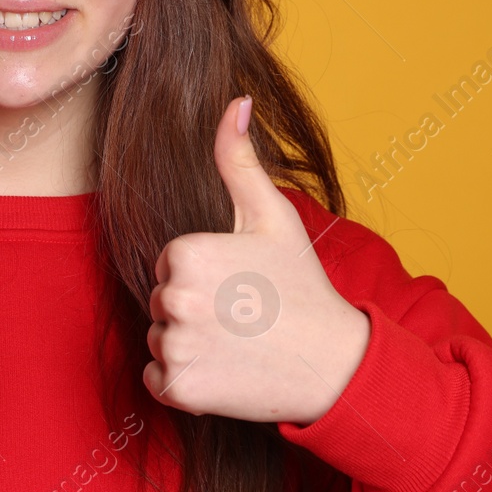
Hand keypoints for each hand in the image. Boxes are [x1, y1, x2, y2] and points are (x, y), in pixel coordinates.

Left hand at [143, 96, 371, 424]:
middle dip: (194, 309)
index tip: (241, 285)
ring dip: (189, 345)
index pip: (168, 262)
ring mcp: (176, 346)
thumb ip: (239, 160)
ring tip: (237, 344)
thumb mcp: (272, 217)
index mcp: (186, 252)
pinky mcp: (180, 389)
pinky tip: (224, 372)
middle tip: (243, 317)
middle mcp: (173, 298)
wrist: (333, 365)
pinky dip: (183, 381)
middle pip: (160, 301)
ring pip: (158, 339)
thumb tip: (235, 102)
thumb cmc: (302, 287)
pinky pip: (157, 379)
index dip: (205, 274)